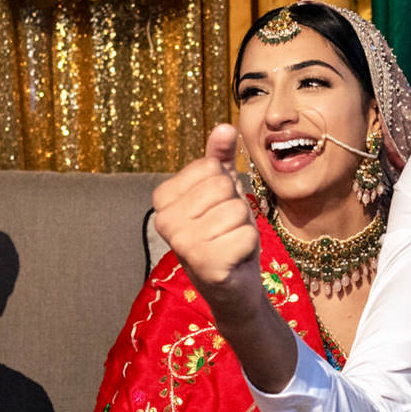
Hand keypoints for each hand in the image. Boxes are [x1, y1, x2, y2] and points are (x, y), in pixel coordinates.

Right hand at [152, 126, 264, 321]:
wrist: (232, 284)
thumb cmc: (224, 233)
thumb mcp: (220, 191)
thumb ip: (219, 158)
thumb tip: (225, 127)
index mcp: (162, 199)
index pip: (210, 167)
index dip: (223, 186)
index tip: (214, 210)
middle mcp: (165, 221)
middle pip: (223, 186)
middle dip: (234, 206)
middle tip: (225, 229)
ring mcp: (183, 245)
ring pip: (236, 210)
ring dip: (242, 226)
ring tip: (229, 242)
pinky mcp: (206, 264)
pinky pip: (246, 234)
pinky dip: (248, 245)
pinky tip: (235, 258)